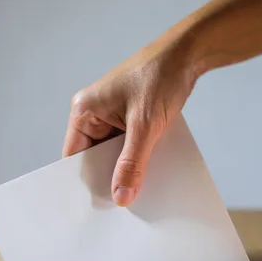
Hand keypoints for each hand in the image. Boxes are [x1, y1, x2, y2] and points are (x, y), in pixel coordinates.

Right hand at [62, 37, 195, 205]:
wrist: (187, 55)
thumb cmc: (160, 77)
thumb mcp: (145, 126)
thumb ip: (132, 163)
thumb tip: (121, 195)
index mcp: (84, 110)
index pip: (74, 156)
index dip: (86, 180)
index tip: (99, 205)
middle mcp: (93, 112)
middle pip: (94, 156)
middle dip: (109, 175)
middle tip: (122, 202)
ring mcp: (111, 113)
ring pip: (114, 151)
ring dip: (126, 165)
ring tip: (139, 187)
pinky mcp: (128, 115)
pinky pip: (128, 143)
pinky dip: (138, 155)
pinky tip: (150, 168)